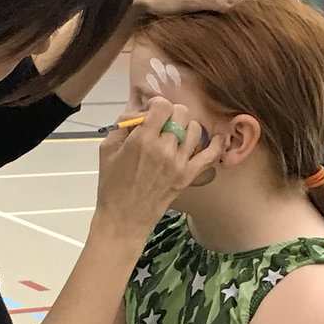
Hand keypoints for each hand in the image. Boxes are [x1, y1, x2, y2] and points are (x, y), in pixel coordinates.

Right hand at [94, 97, 223, 237]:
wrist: (124, 218)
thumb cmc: (111, 185)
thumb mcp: (107, 150)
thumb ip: (123, 125)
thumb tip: (139, 114)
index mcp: (142, 139)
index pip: (162, 105)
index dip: (156, 105)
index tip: (151, 114)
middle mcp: (164, 148)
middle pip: (181, 114)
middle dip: (171, 114)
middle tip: (163, 125)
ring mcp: (180, 163)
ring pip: (195, 129)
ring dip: (186, 128)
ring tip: (176, 136)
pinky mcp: (188, 176)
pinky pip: (210, 155)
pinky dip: (216, 145)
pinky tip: (217, 139)